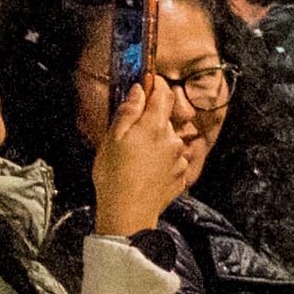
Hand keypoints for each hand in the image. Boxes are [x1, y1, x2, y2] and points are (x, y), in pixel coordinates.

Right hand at [90, 72, 197, 237]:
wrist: (128, 211)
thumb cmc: (114, 174)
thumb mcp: (113, 138)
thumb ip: (129, 111)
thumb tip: (139, 90)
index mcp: (155, 127)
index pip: (163, 95)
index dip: (157, 84)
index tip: (148, 82)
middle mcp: (173, 140)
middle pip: (164, 119)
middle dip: (149, 121)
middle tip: (128, 134)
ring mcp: (180, 159)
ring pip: (168, 140)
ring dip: (155, 142)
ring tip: (134, 157)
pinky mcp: (181, 175)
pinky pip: (171, 160)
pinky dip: (160, 160)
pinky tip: (144, 170)